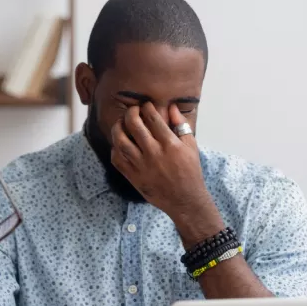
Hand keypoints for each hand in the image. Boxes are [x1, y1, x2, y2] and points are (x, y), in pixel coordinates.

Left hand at [110, 102, 218, 224]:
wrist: (184, 200)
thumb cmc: (190, 171)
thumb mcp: (191, 146)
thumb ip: (181, 125)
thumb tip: (171, 107)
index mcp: (169, 144)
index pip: (152, 118)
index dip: (146, 107)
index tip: (146, 106)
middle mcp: (153, 153)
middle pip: (134, 125)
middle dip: (131, 112)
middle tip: (133, 111)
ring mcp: (141, 166)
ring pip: (120, 141)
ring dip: (118, 128)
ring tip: (121, 124)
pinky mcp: (133, 177)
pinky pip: (117, 159)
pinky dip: (115, 148)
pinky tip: (120, 144)